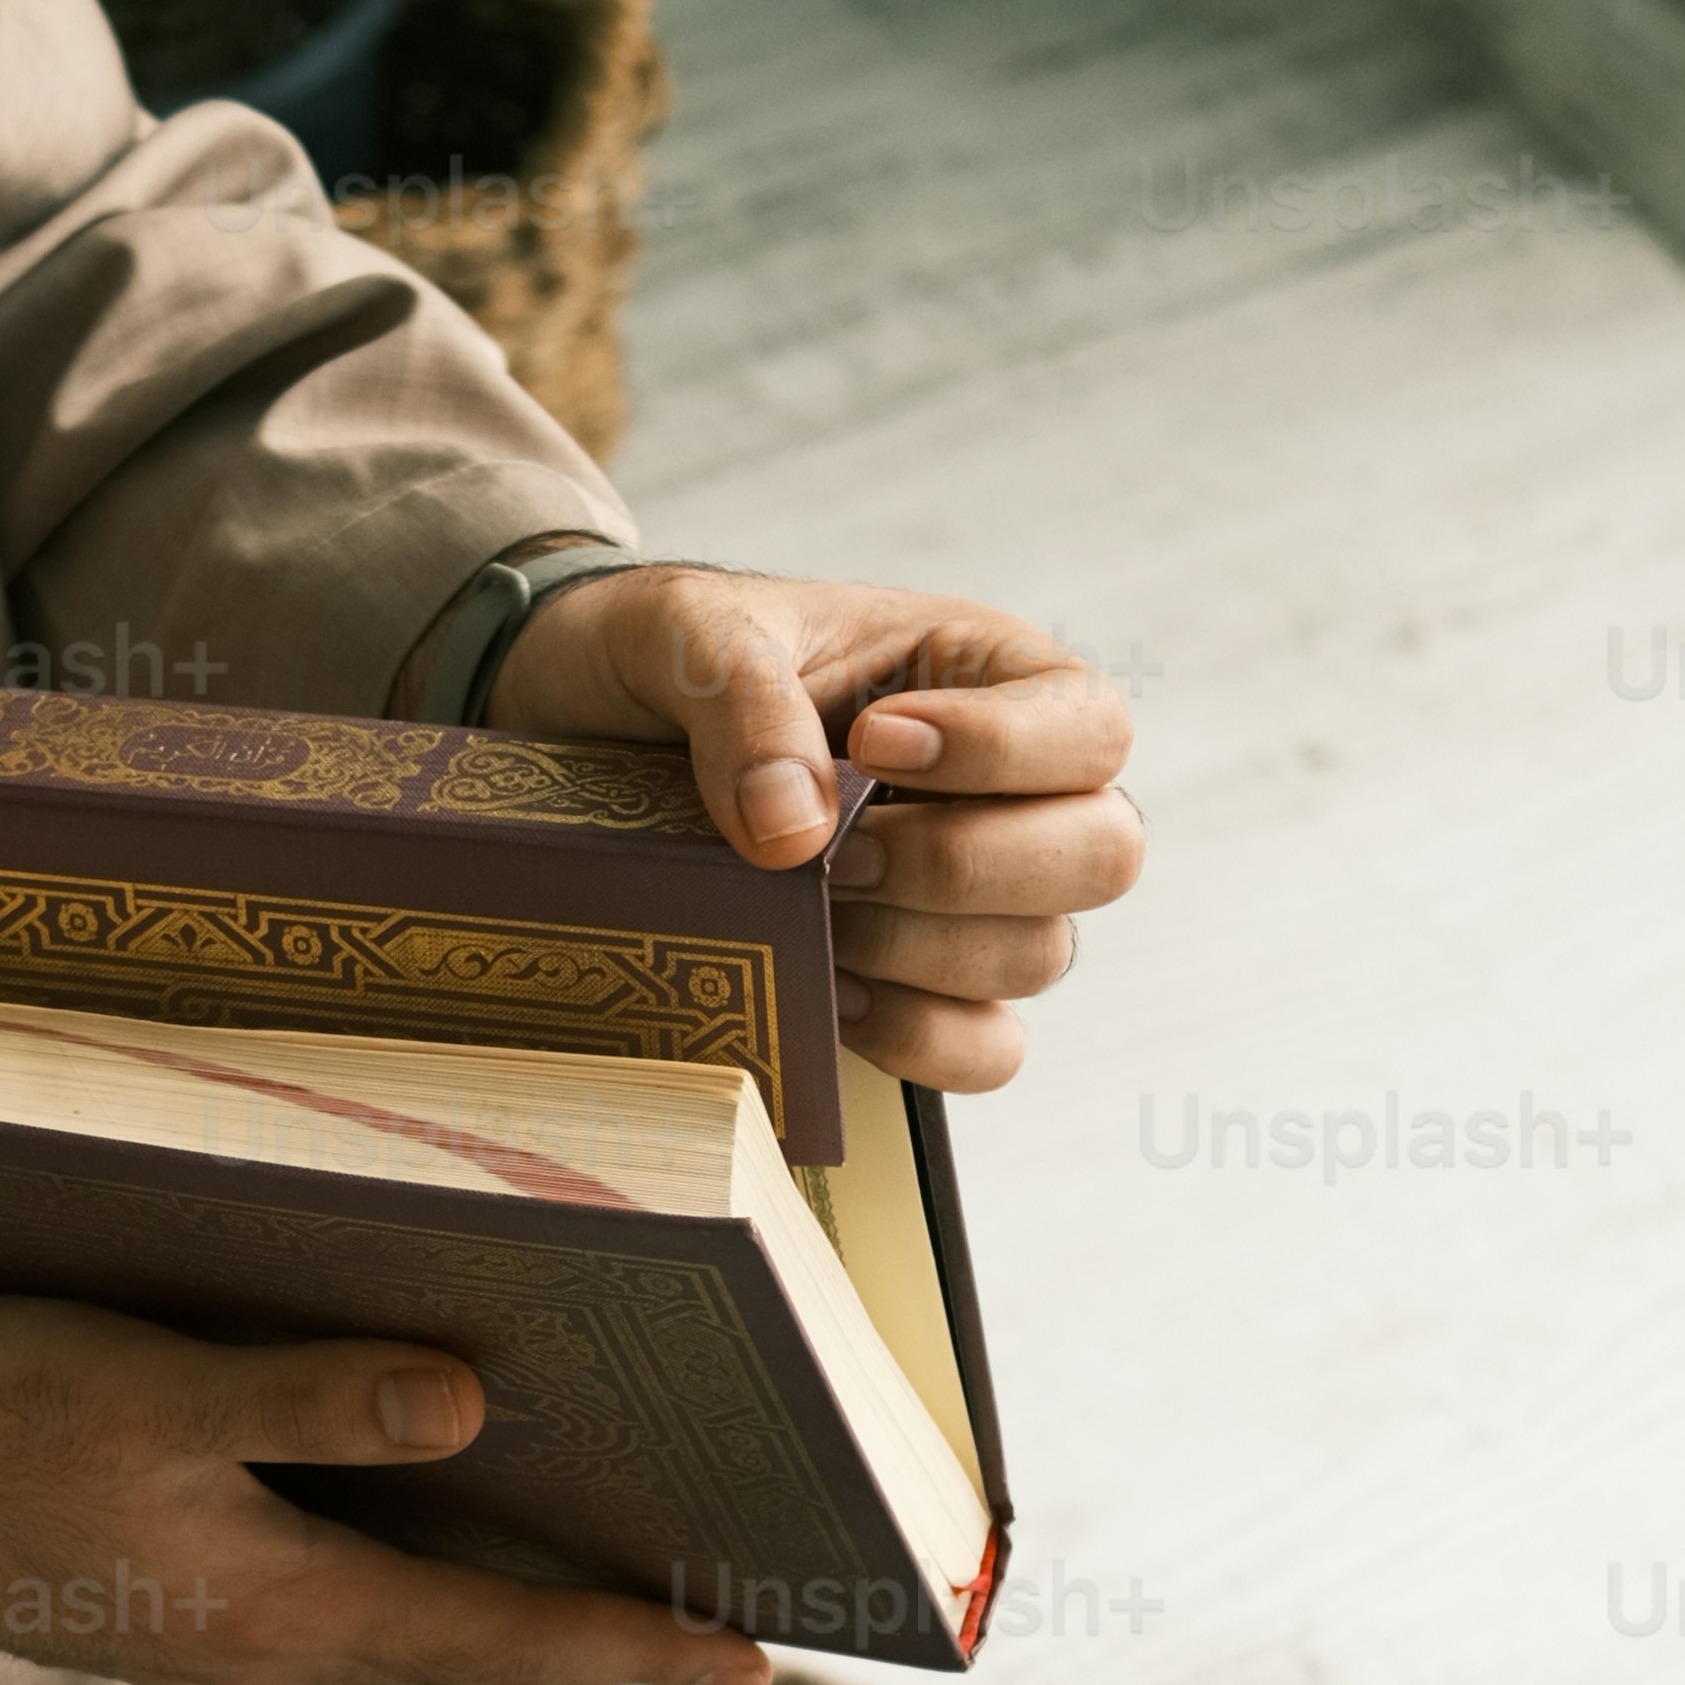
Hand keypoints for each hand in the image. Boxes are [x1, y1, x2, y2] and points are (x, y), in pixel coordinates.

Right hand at [0, 1294, 781, 1684]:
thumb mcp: (147, 1396)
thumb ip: (309, 1401)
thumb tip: (471, 1408)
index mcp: (282, 1608)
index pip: (504, 1633)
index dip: (635, 1643)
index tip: (756, 1658)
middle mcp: (264, 1642)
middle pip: (473, 1651)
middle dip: (597, 1644)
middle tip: (717, 1639)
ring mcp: (210, 1629)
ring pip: (404, 1635)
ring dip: (510, 1622)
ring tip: (604, 1594)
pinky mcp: (163, 1599)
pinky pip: (336, 1607)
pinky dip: (415, 1590)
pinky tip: (417, 1537)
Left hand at [487, 564, 1140, 1095]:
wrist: (583, 732)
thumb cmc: (666, 660)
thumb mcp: (687, 635)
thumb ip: (746, 705)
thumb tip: (794, 839)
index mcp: (986, 676)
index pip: (1090, 726)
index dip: (1005, 751)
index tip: (876, 744)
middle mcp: (1008, 793)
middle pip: (1101, 853)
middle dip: (963, 864)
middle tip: (839, 855)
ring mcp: (974, 900)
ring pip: (1039, 954)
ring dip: (920, 948)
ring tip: (812, 915)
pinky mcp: (920, 987)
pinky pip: (986, 1048)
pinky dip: (918, 1038)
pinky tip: (829, 996)